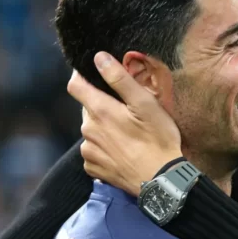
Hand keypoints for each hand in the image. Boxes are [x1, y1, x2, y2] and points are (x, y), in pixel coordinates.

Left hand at [67, 51, 182, 195]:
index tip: (93, 75)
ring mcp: (89, 152)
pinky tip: (122, 152)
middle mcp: (87, 130)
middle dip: (102, 107)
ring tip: (127, 136)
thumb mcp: (145, 104)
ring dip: (103, 129)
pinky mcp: (94, 169)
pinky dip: (104, 149)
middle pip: (87, 109)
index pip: (75, 85)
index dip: (82, 77)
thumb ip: (119, 79)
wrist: (161, 181)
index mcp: (99, 111)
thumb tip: (98, 57)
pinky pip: (94, 152)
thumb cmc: (158, 139)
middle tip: (126, 112)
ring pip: (91, 131)